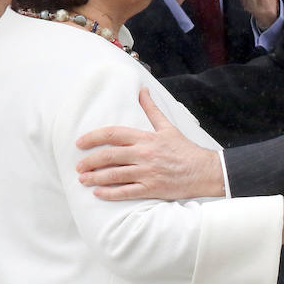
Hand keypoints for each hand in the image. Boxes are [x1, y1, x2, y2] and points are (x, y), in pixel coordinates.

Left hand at [75, 88, 223, 200]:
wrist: (204, 171)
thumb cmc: (185, 149)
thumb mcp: (167, 127)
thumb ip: (151, 109)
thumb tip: (142, 90)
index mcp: (146, 138)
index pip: (113, 134)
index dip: (93, 137)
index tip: (80, 142)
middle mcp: (144, 154)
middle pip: (109, 155)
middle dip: (90, 161)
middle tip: (78, 166)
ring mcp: (147, 172)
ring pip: (114, 175)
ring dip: (95, 177)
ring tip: (83, 179)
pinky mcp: (152, 189)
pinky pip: (126, 192)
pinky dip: (109, 193)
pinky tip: (98, 193)